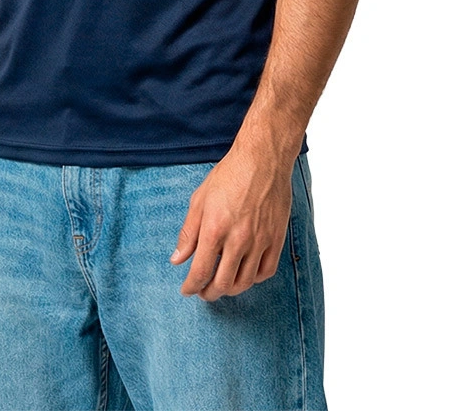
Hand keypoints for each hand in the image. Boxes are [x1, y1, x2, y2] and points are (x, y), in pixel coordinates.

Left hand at [169, 146, 293, 300]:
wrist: (262, 160)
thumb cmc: (228, 176)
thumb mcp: (200, 200)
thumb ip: (188, 232)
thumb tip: (177, 259)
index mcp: (214, 229)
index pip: (201, 272)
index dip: (191, 286)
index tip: (187, 290)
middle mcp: (238, 239)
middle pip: (223, 284)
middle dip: (209, 293)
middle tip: (204, 292)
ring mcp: (259, 241)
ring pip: (245, 282)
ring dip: (231, 290)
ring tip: (223, 285)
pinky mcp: (276, 238)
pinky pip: (266, 271)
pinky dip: (254, 279)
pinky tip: (245, 273)